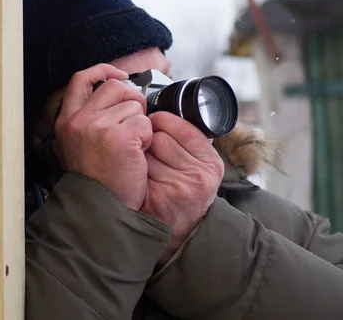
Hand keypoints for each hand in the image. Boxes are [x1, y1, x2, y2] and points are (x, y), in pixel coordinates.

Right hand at [55, 64, 152, 209]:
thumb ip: (91, 118)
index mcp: (67, 121)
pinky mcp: (119, 138)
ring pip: (133, 106)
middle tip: (134, 122)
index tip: (119, 75)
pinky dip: (146, 138)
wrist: (99, 210)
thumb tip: (118, 93)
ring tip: (130, 148)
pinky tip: (136, 155)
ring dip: (139, 124)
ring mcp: (97, 128)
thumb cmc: (97, 181)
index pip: (82, 79)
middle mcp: (78, 121)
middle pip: (115, 86)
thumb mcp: (80, 145)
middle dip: (132, 100)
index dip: (103, 70)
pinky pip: (144, 123)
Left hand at [141, 112, 224, 263]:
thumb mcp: (200, 165)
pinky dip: (131, 171)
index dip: (163, 122)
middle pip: (159, 137)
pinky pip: (136, 171)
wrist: (182, 230)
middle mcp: (198, 177)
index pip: (181, 127)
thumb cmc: (187, 190)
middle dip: (149, 138)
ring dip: (138, 154)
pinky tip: (136, 177)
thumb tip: (161, 110)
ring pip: (144, 153)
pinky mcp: (156, 201)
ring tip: (143, 164)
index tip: (156, 123)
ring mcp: (177, 190)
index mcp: (210, 163)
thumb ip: (188, 140)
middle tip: (148, 148)